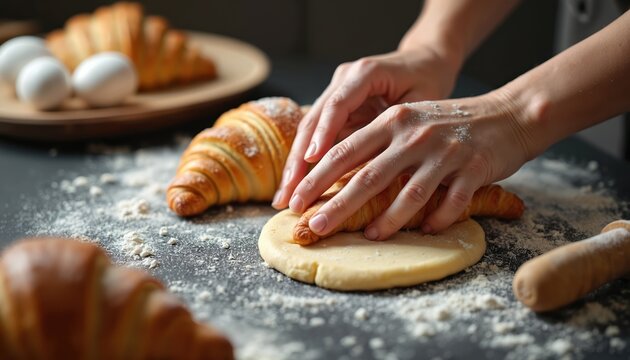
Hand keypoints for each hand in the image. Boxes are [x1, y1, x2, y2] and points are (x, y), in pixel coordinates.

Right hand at [272, 45, 461, 208]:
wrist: (424, 62)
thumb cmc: (428, 82)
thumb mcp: (422, 103)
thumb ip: (399, 130)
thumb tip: (385, 169)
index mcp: (365, 73)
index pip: (338, 104)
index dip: (323, 133)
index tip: (311, 159)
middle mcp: (343, 79)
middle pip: (313, 120)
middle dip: (298, 159)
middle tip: (290, 192)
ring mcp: (334, 92)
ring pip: (307, 131)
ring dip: (295, 165)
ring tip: (285, 198)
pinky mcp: (333, 108)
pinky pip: (315, 136)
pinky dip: (305, 163)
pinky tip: (296, 188)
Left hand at [285, 93, 533, 239]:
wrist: (508, 115)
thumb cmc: (450, 123)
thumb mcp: (409, 122)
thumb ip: (378, 143)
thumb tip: (338, 177)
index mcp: (392, 120)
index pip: (345, 150)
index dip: (317, 177)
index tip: (295, 200)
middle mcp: (414, 134)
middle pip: (367, 175)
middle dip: (337, 204)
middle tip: (314, 228)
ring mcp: (444, 151)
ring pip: (409, 193)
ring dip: (386, 220)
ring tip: (368, 237)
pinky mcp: (473, 168)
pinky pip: (451, 202)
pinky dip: (436, 218)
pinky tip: (425, 231)